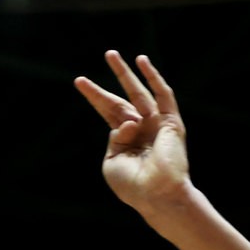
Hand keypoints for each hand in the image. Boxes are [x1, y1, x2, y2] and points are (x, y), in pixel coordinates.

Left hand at [75, 51, 193, 215]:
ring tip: (113, 55)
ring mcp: (156, 124)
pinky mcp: (170, 123)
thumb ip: (114, 138)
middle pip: (122, 98)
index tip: (79, 81)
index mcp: (125, 139)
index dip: (95, 96)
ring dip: (127, 72)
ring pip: (140, 92)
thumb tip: (126, 120)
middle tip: (107, 54)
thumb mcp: (111, 162)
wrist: (156, 195)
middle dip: (113, 77)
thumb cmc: (132, 185)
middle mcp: (141, 128)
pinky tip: (143, 63)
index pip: (108, 111)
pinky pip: (162, 96)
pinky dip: (153, 78)